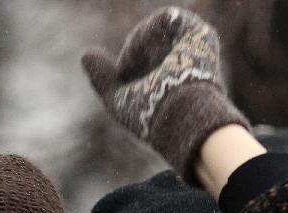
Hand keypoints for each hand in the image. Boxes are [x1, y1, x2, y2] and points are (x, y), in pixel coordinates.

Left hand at [82, 6, 248, 179]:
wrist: (178, 118)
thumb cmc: (150, 117)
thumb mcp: (119, 99)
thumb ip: (103, 78)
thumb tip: (85, 55)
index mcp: (173, 83)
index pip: (146, 59)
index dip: (128, 61)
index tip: (122, 74)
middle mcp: (188, 66)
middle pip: (152, 43)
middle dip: (133, 51)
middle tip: (125, 68)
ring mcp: (196, 51)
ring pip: (160, 30)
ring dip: (139, 39)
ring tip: (133, 57)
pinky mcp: (202, 38)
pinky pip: (171, 18)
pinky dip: (151, 28)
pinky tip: (143, 46)